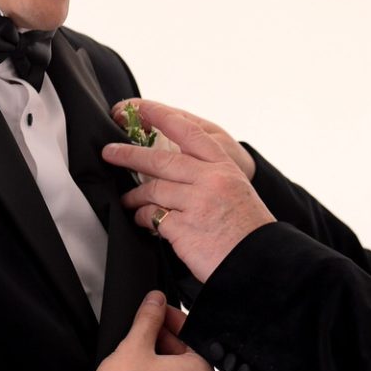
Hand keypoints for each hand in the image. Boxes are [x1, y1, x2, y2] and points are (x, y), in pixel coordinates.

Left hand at [104, 104, 275, 283]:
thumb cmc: (247, 229)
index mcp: (224, 167)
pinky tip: (141, 220)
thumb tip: (172, 169)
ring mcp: (197, 204)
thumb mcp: (236, 190)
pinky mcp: (184, 229)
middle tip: (110, 152)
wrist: (259, 262)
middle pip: (160, 160)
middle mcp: (211, 180)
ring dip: (134, 195)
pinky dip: (142, 218)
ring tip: (127, 199)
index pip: (188, 132)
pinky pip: (152, 217)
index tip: (138, 108)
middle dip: (129, 154)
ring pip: (152, 189)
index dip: (159, 116)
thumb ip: (208, 175)